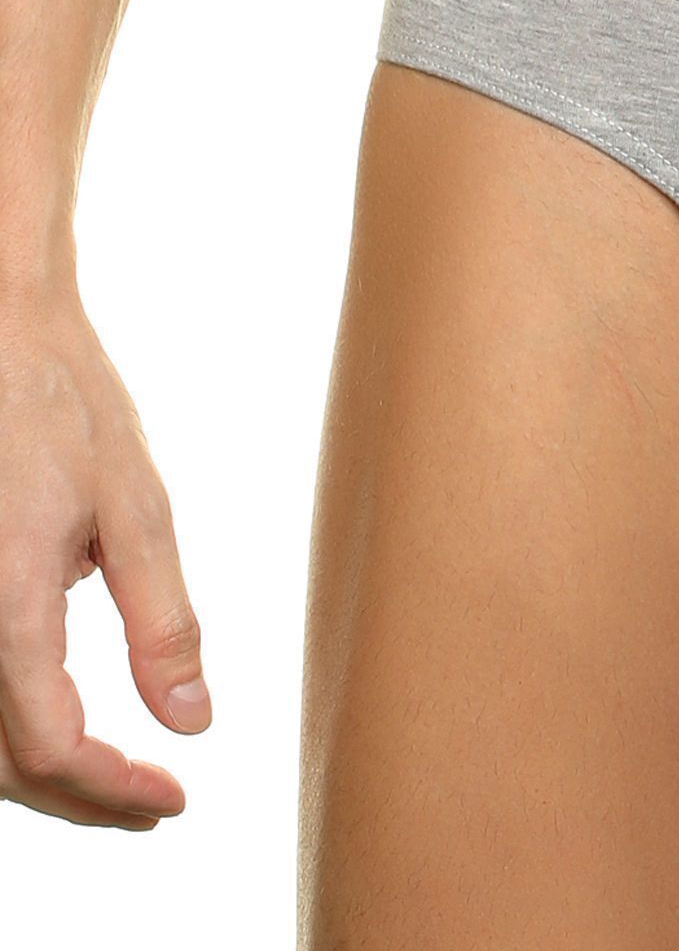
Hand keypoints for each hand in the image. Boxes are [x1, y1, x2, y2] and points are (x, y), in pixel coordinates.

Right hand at [0, 280, 208, 829]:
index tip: (175, 799)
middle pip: (1, 764)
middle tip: (154, 807)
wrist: (1, 337)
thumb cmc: (68, 411)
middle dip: (79, 799)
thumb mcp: (138, 508)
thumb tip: (193, 721)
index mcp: (7, 604)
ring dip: (41, 776)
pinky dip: (11, 730)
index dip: (111, 790)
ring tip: (120, 784)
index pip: (48, 747)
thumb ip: (162, 620)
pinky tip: (63, 731)